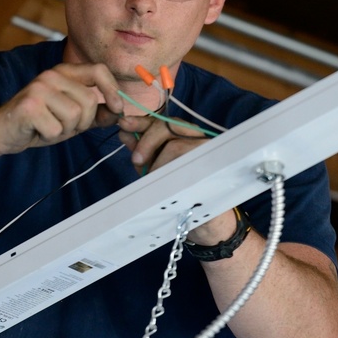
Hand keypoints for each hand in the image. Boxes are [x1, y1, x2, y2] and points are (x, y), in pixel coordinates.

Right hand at [0, 62, 125, 154]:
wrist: (1, 132)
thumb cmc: (37, 123)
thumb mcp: (71, 117)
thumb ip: (95, 113)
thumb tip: (119, 111)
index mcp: (63, 72)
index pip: (98, 70)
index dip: (112, 90)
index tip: (117, 108)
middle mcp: (51, 75)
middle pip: (89, 101)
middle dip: (83, 122)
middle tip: (63, 126)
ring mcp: (39, 88)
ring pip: (75, 116)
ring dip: (65, 130)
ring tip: (48, 127)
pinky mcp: (29, 106)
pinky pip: (57, 130)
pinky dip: (50, 137)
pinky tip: (37, 131)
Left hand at [118, 114, 232, 243]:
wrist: (206, 217)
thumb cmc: (177, 188)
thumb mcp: (154, 167)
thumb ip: (140, 150)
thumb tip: (124, 132)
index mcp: (182, 134)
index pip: (161, 120)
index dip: (141, 121)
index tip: (122, 125)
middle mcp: (197, 136)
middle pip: (169, 126)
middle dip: (147, 141)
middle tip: (136, 160)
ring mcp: (208, 150)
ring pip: (176, 146)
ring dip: (158, 164)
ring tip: (153, 179)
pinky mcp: (214, 167)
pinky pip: (187, 165)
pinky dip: (170, 174)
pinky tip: (164, 184)